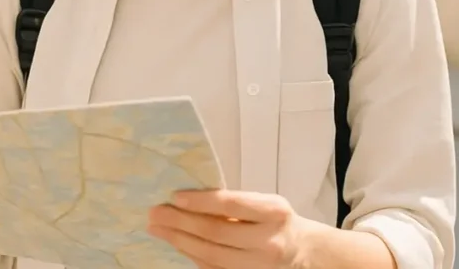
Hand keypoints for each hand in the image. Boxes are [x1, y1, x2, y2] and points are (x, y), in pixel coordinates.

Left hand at [146, 189, 321, 268]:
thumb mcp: (265, 204)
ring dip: (179, 241)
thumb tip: (189, 200)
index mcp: (273, 212)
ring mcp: (258, 265)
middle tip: (155, 214)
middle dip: (180, 222)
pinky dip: (192, 256)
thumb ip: (236, 203)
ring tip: (159, 229)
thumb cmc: (276, 221)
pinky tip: (178, 245)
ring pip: (210, 254)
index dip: (201, 201)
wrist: (303, 253)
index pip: (231, 204)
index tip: (175, 196)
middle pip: (215, 231)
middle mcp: (268, 241)